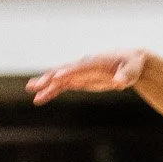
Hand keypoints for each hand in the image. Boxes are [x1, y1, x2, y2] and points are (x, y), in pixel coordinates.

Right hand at [27, 50, 146, 105]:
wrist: (129, 62)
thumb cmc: (131, 64)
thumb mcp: (131, 71)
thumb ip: (124, 76)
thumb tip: (119, 82)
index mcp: (95, 62)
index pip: (79, 68)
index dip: (68, 72)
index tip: (57, 78)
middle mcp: (83, 66)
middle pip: (63, 72)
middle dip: (49, 78)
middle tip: (35, 85)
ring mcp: (79, 73)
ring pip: (58, 79)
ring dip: (45, 85)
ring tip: (31, 91)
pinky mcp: (79, 80)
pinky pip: (62, 86)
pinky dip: (51, 92)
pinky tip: (40, 99)